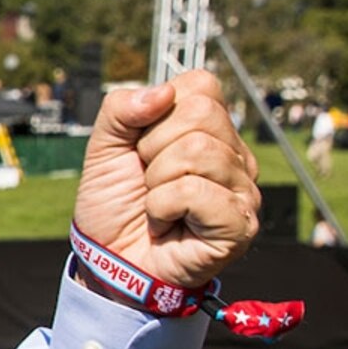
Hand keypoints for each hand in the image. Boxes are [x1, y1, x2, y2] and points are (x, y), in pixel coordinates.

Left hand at [69, 71, 261, 291]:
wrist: (110, 261)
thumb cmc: (115, 206)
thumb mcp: (103, 147)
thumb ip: (121, 109)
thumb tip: (163, 92)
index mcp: (210, 131)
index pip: (201, 87)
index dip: (157, 116)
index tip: (143, 150)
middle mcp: (235, 156)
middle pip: (200, 115)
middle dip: (154, 149)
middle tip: (149, 182)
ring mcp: (243, 190)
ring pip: (197, 152)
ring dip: (157, 183)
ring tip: (157, 205)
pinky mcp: (240, 223)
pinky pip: (195, 191)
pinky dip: (164, 207)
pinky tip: (167, 223)